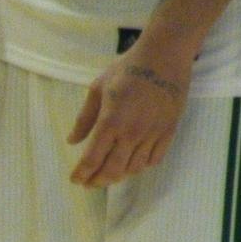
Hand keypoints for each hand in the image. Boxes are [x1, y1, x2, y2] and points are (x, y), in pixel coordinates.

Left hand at [67, 51, 190, 186]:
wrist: (164, 58)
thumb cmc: (127, 70)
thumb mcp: (97, 89)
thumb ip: (84, 118)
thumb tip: (72, 141)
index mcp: (110, 122)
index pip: (92, 158)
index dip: (82, 173)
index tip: (75, 179)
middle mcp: (131, 133)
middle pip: (113, 170)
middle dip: (98, 181)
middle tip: (90, 183)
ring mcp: (152, 134)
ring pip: (134, 168)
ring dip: (119, 176)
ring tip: (108, 175)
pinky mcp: (169, 132)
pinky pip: (154, 159)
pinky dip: (141, 166)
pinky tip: (132, 164)